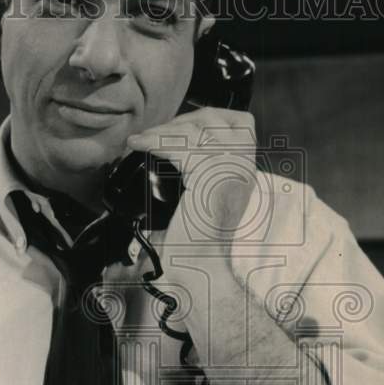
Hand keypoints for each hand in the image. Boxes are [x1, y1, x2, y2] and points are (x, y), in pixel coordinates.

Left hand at [126, 107, 257, 255]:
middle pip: (217, 120)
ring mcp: (231, 172)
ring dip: (164, 131)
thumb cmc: (193, 242)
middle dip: (182, 121)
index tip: (179, 128)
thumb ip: (194, 172)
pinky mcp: (211, 179)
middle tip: (155, 135)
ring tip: (141, 140)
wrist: (198, 267)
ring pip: (197, 131)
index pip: (241, 122)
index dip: (208, 117)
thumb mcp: (200, 199)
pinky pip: (181, 148)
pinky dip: (155, 142)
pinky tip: (138, 144)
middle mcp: (244, 168)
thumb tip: (160, 146)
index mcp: (245, 171)